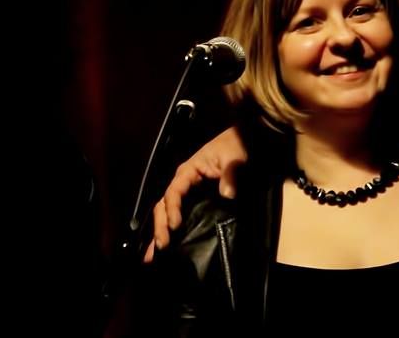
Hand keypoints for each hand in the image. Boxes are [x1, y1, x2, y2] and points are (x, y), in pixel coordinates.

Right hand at [143, 126, 247, 262]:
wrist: (243, 141)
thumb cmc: (235, 146)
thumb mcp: (234, 156)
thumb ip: (230, 174)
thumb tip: (227, 195)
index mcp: (188, 171)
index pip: (173, 192)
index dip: (172, 209)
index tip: (175, 226)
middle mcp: (183, 183)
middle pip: (164, 205)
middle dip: (160, 226)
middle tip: (161, 247)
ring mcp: (188, 192)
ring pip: (167, 212)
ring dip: (160, 231)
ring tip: (154, 256)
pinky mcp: (195, 200)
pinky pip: (180, 214)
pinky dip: (170, 229)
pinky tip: (168, 248)